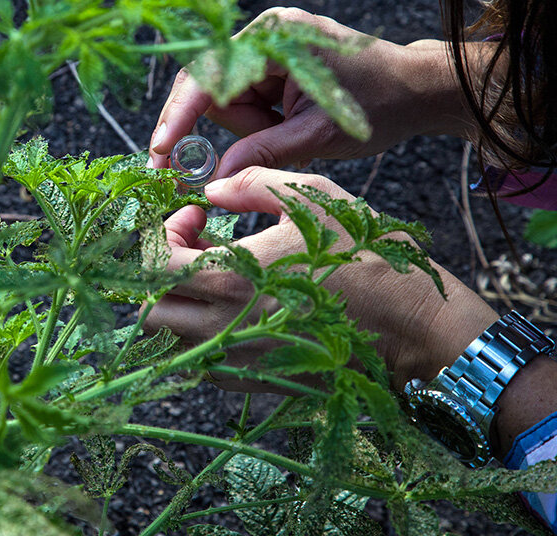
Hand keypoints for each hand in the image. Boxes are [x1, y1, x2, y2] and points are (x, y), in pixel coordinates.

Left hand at [141, 167, 495, 391]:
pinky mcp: (252, 381)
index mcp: (231, 280)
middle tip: (191, 246)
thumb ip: (252, 184)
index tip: (193, 216)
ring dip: (175, 304)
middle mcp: (222, 327)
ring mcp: (235, 361)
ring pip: (168, 340)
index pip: (152, 264)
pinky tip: (235, 304)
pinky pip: (199, 361)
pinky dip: (199, 332)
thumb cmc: (370, 262)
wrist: (417, 332)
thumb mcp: (314, 200)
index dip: (160, 233)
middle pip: (148, 309)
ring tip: (212, 274)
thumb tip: (211, 188)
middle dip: (155, 273)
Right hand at [148, 8, 470, 176]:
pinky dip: (256, 124)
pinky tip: (286, 128)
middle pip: (210, 89)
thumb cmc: (378, 106)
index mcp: (275, 38)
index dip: (180, 116)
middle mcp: (264, 34)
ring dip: (250, 129)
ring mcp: (266, 47)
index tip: (161, 151)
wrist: (415, 90)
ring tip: (294, 135)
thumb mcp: (318, 137)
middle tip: (225, 165)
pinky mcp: (269, 64)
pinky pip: (241, 101)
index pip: (210, 78)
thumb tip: (213, 179)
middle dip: (227, 128)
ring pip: (225, 101)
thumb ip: (263, 153)